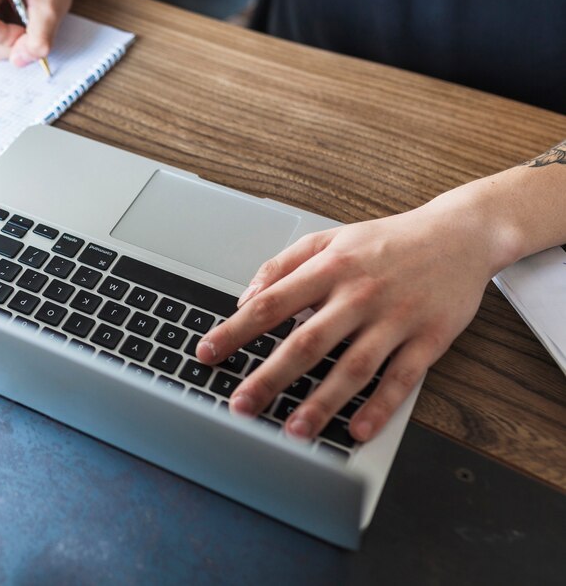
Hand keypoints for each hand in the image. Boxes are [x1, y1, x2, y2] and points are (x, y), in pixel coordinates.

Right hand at [0, 0, 74, 66]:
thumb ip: (38, 37)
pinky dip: (3, 47)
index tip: (25, 27)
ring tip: (23, 27)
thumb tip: (18, 61)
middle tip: (29, 28)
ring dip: (7, 48)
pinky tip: (14, 30)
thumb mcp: (51, 10)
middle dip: (8, 45)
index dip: (5, 37)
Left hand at [196, 193, 500, 442]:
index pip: (272, 302)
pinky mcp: (429, 339)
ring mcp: (396, 318)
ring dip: (321, 402)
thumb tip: (246, 297)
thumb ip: (284, 264)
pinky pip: (402, 379)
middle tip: (241, 405)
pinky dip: (380, 406)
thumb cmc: (386, 240)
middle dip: (270, 377)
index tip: (207, 352)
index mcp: (331, 267)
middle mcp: (359, 294)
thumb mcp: (331, 238)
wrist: (458, 235)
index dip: (235, 330)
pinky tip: (357, 430)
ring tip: (293, 431)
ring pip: (353, 366)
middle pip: (307, 341)